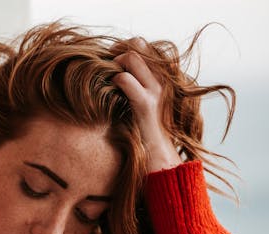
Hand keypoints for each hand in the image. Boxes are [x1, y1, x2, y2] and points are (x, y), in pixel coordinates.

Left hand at [113, 43, 181, 172]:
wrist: (158, 154)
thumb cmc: (146, 130)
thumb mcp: (144, 100)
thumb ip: (137, 83)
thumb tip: (117, 70)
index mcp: (162, 76)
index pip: (143, 44)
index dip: (123, 46)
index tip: (111, 59)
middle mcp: (161, 78)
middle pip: (138, 44)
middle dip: (117, 50)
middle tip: (106, 64)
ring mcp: (155, 90)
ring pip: (132, 56)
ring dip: (114, 63)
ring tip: (107, 78)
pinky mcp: (145, 104)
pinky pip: (125, 80)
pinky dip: (114, 80)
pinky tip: (110, 90)